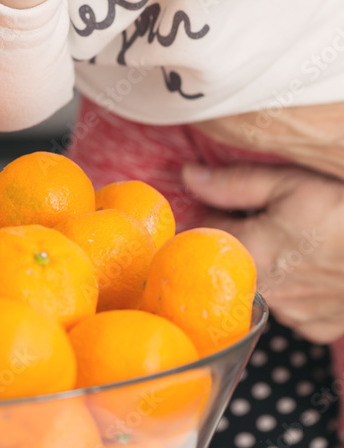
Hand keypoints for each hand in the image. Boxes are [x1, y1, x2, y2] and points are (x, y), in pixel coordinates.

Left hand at [183, 162, 343, 342]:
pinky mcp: (317, 328)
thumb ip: (233, 184)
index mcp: (252, 255)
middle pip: (230, 263)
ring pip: (260, 284)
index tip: (212, 201)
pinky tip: (311, 262)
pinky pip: (288, 305)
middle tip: (257, 213)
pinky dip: (291, 284)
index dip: (202, 215)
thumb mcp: (289, 182)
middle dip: (235, 238)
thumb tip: (189, 178)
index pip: (201, 238)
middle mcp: (268, 293)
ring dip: (264, 261)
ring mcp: (294, 315)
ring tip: (293, 236)